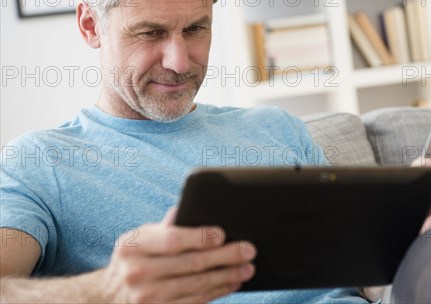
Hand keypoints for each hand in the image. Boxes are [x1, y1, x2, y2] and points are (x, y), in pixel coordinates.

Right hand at [102, 208, 255, 302]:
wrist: (108, 297)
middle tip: (248, 250)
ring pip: (197, 286)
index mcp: (133, 247)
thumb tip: (186, 208)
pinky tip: (232, 283)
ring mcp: (147, 298)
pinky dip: (217, 292)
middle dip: (225, 257)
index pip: (173, 240)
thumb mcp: (139, 237)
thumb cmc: (133, 258)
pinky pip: (195, 303)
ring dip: (227, 277)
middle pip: (191, 264)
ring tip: (247, 268)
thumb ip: (164, 226)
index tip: (223, 233)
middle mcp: (138, 274)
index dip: (200, 237)